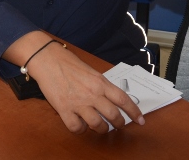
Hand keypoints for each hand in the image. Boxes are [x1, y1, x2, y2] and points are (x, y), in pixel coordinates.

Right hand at [6, 33, 143, 133]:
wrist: (47, 59)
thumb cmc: (68, 63)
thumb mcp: (91, 72)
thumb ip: (101, 86)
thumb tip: (111, 99)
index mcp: (101, 82)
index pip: (123, 100)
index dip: (134, 112)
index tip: (141, 120)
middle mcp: (92, 93)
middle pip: (113, 115)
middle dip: (119, 124)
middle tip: (119, 126)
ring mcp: (78, 103)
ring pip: (97, 125)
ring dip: (101, 129)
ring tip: (101, 127)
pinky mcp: (64, 109)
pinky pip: (76, 128)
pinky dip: (80, 130)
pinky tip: (80, 125)